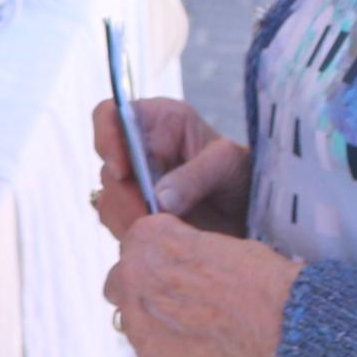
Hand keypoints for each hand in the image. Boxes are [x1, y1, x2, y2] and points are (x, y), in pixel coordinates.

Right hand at [93, 96, 247, 240]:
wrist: (250, 212)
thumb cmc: (243, 174)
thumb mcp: (228, 165)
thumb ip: (195, 176)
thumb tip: (158, 199)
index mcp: (158, 121)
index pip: (110, 115)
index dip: (106, 138)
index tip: (123, 172)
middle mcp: (139, 148)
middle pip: (108, 167)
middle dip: (128, 197)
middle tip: (153, 219)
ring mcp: (134, 182)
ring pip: (110, 199)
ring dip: (132, 219)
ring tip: (166, 234)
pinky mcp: (135, 211)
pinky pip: (118, 223)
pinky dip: (135, 235)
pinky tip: (162, 242)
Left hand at [105, 213, 298, 356]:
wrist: (278, 324)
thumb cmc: (257, 279)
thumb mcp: (211, 239)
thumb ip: (176, 246)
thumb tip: (167, 259)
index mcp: (146, 237)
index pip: (136, 241)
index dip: (159, 253)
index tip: (178, 264)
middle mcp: (131, 274)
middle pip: (121, 276)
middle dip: (142, 283)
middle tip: (178, 293)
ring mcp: (137, 316)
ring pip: (127, 311)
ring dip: (149, 312)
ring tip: (189, 319)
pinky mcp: (149, 351)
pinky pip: (144, 341)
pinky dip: (162, 340)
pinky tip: (193, 338)